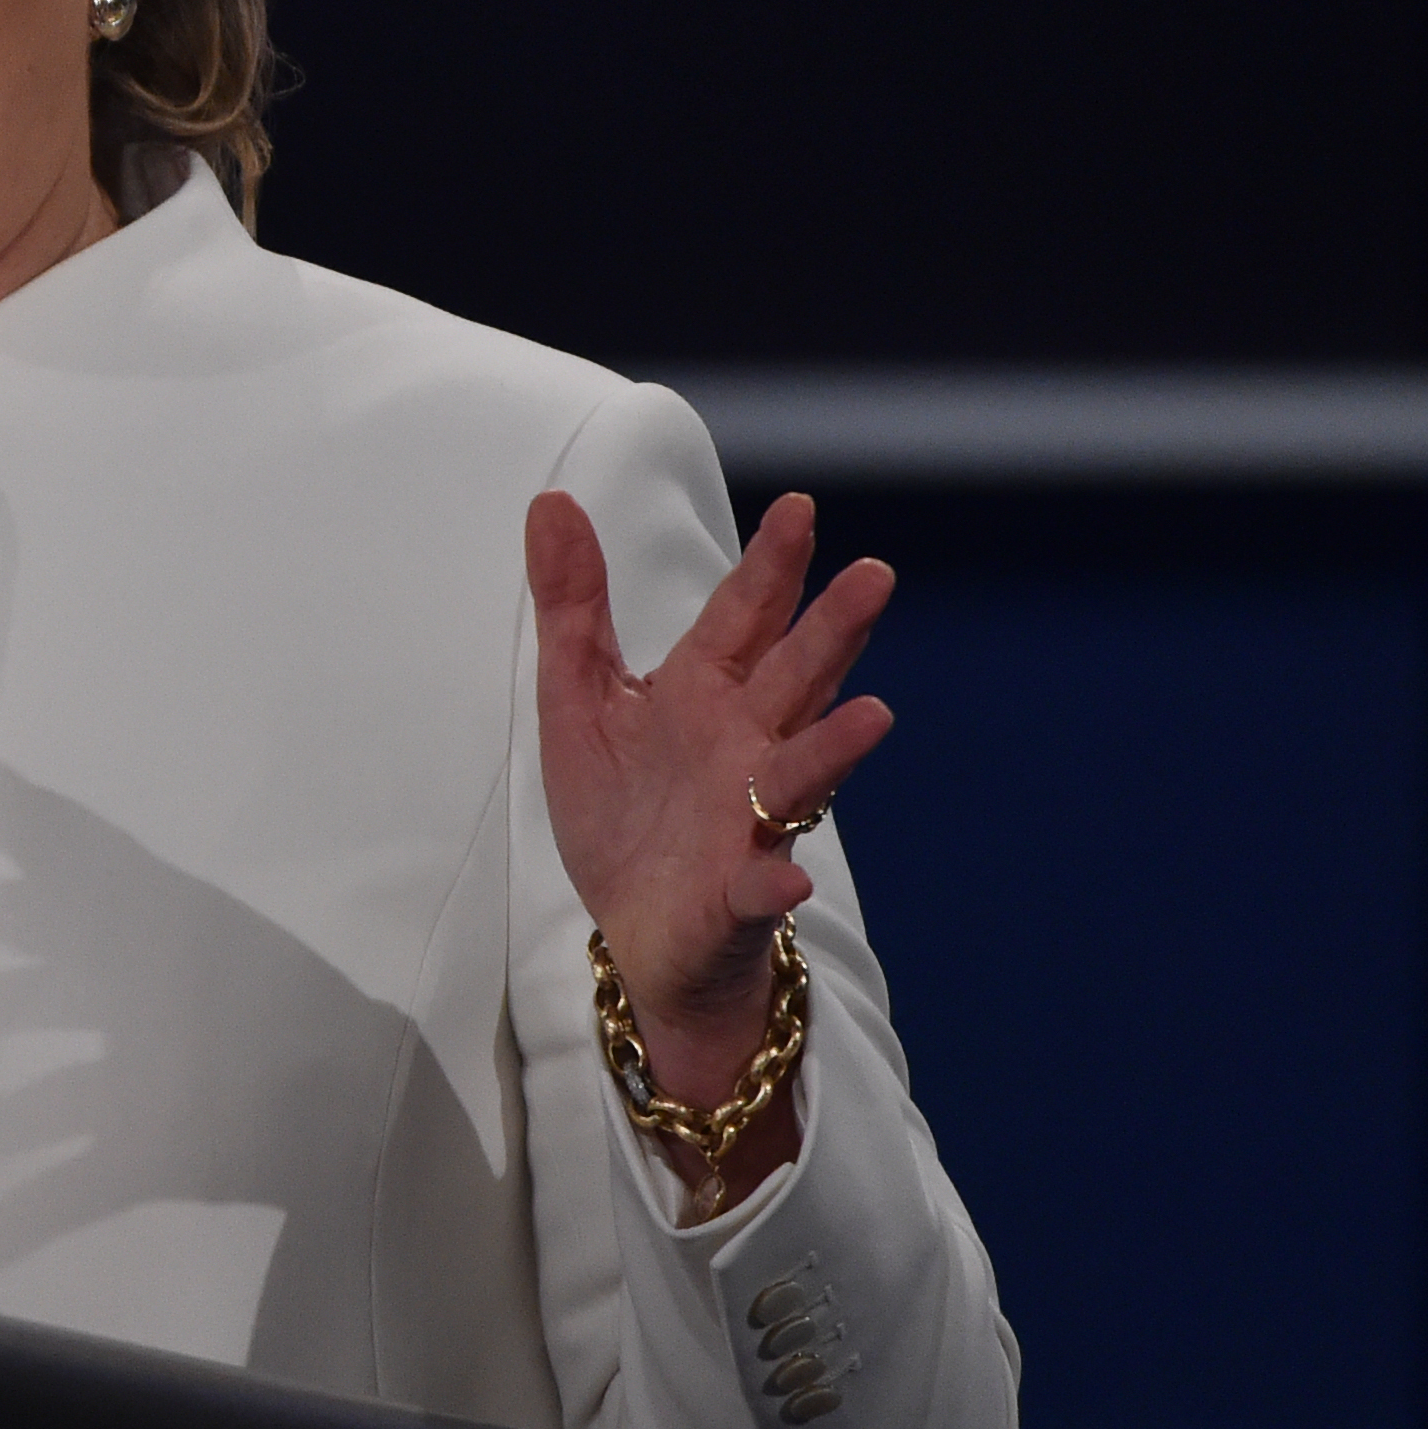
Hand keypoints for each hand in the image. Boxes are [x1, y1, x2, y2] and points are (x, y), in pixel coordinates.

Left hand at [526, 491, 892, 1187]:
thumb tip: (552, 501)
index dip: (770, 565)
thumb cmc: (622, 807)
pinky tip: (786, 880)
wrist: (634, 927)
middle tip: (872, 575)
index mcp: (704, 692)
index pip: (743, 616)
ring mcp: (749, 819)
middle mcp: (744, 746)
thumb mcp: (578, 696)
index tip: (800, 507)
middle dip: (831, 631)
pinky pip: (759, 888)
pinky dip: (773, 883)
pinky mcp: (735, 894)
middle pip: (793, 679)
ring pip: (798, 776)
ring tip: (875, 716)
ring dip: (833, 750)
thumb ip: (573, 604)